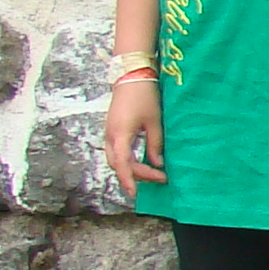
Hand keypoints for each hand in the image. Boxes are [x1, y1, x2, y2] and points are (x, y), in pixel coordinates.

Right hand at [103, 75, 166, 193]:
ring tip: (152, 173)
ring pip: (115, 159)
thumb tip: (157, 164)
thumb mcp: (154, 121)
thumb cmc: (145, 96)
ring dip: (131, 168)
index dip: (128, 179)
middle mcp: (110, 135)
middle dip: (136, 175)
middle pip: (118, 164)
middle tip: (159, 178)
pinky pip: (116, 151)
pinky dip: (127, 160)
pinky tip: (142, 162)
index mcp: (120, 134)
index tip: (134, 193)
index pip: (121, 163)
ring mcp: (109, 132)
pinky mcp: (112, 129)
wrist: (131, 76)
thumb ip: (155, 144)